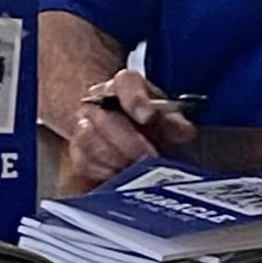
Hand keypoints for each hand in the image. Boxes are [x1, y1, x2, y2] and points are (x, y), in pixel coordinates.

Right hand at [67, 70, 198, 187]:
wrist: (119, 129)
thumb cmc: (144, 120)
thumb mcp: (165, 116)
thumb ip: (175, 122)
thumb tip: (184, 131)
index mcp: (124, 85)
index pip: (126, 84)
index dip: (136, 100)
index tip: (148, 116)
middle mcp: (98, 101)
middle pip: (105, 117)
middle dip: (129, 141)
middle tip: (149, 157)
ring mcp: (84, 124)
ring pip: (89, 139)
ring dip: (115, 158)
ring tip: (136, 171)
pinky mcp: (78, 150)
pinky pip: (83, 161)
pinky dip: (103, 172)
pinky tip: (120, 178)